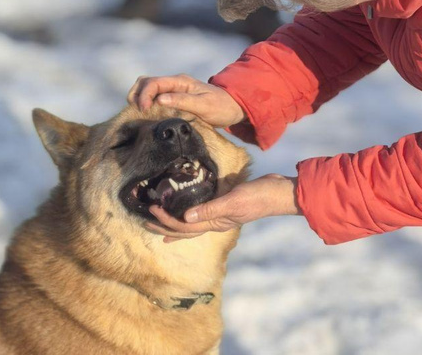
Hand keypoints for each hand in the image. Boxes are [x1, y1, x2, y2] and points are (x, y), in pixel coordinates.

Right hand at [127, 74, 245, 126]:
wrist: (233, 107)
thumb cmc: (220, 107)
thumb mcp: (204, 106)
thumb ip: (182, 101)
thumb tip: (159, 100)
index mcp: (180, 82)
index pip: (154, 83)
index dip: (144, 95)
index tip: (143, 110)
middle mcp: (174, 83)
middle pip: (145, 81)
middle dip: (137, 94)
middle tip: (137, 112)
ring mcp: (173, 89)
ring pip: (147, 87)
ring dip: (139, 97)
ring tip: (139, 113)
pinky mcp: (173, 97)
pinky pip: (153, 96)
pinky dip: (145, 103)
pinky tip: (146, 115)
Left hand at [145, 174, 300, 241]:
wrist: (277, 193)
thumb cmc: (257, 197)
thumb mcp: (233, 202)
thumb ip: (210, 209)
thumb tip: (185, 217)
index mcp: (215, 223)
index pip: (185, 227)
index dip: (167, 221)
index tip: (152, 211)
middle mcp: (215, 222)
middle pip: (184, 229)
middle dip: (164, 227)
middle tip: (145, 222)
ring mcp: (219, 214)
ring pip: (191, 223)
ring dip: (174, 222)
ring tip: (158, 222)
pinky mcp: (223, 203)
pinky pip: (201, 211)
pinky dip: (189, 213)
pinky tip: (185, 209)